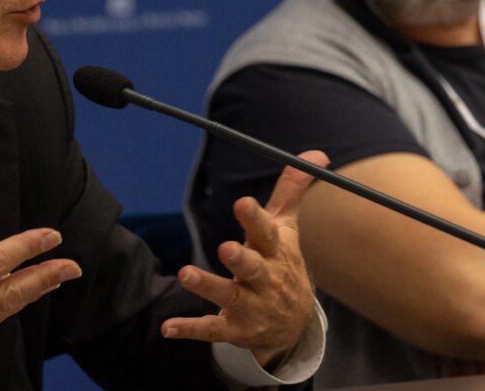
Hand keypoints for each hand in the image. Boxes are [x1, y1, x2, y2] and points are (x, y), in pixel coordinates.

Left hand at [160, 151, 326, 367]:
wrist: (295, 326)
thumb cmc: (283, 264)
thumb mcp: (287, 229)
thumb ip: (291, 191)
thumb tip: (316, 154)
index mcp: (275, 252)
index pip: (267, 232)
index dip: (255, 218)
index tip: (243, 203)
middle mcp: (265, 279)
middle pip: (252, 267)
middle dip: (240, 259)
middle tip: (225, 248)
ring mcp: (250, 307)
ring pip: (228, 296)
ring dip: (207, 286)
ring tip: (185, 274)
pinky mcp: (234, 329)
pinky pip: (211, 330)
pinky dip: (189, 329)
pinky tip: (168, 327)